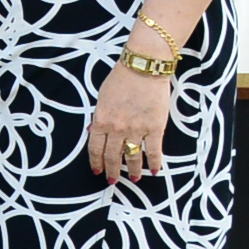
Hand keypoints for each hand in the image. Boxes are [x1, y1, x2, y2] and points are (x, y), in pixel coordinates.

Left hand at [88, 62, 172, 183]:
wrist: (144, 68)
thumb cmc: (121, 79)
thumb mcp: (102, 98)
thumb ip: (99, 117)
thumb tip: (93, 132)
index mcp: (101, 120)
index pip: (95, 148)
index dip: (96, 162)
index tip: (97, 171)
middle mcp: (117, 128)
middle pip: (112, 156)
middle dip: (111, 171)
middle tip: (112, 180)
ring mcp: (136, 130)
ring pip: (132, 157)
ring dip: (132, 170)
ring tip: (134, 178)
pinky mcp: (155, 128)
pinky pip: (154, 151)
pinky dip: (154, 163)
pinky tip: (154, 170)